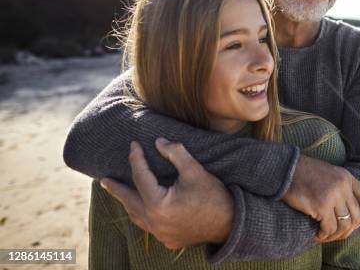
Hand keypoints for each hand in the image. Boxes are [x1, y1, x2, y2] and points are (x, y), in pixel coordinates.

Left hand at [100, 138, 233, 248]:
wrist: (232, 223)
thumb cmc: (213, 195)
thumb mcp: (194, 170)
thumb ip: (175, 153)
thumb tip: (158, 142)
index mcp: (157, 204)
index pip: (140, 176)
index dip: (136, 158)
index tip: (134, 145)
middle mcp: (154, 222)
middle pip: (129, 201)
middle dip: (117, 189)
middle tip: (104, 180)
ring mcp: (161, 234)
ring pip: (137, 217)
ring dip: (128, 204)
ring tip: (121, 195)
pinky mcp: (169, 240)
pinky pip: (149, 227)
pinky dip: (142, 216)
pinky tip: (143, 212)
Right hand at [282, 155, 359, 242]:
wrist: (285, 168)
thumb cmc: (302, 173)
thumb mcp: (327, 175)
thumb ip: (339, 188)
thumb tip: (346, 212)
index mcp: (346, 177)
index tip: (354, 224)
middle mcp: (343, 186)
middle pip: (356, 216)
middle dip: (347, 230)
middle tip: (334, 235)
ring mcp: (333, 195)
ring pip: (344, 225)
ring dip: (334, 236)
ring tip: (324, 237)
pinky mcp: (321, 205)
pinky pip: (328, 228)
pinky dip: (323, 236)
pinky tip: (315, 236)